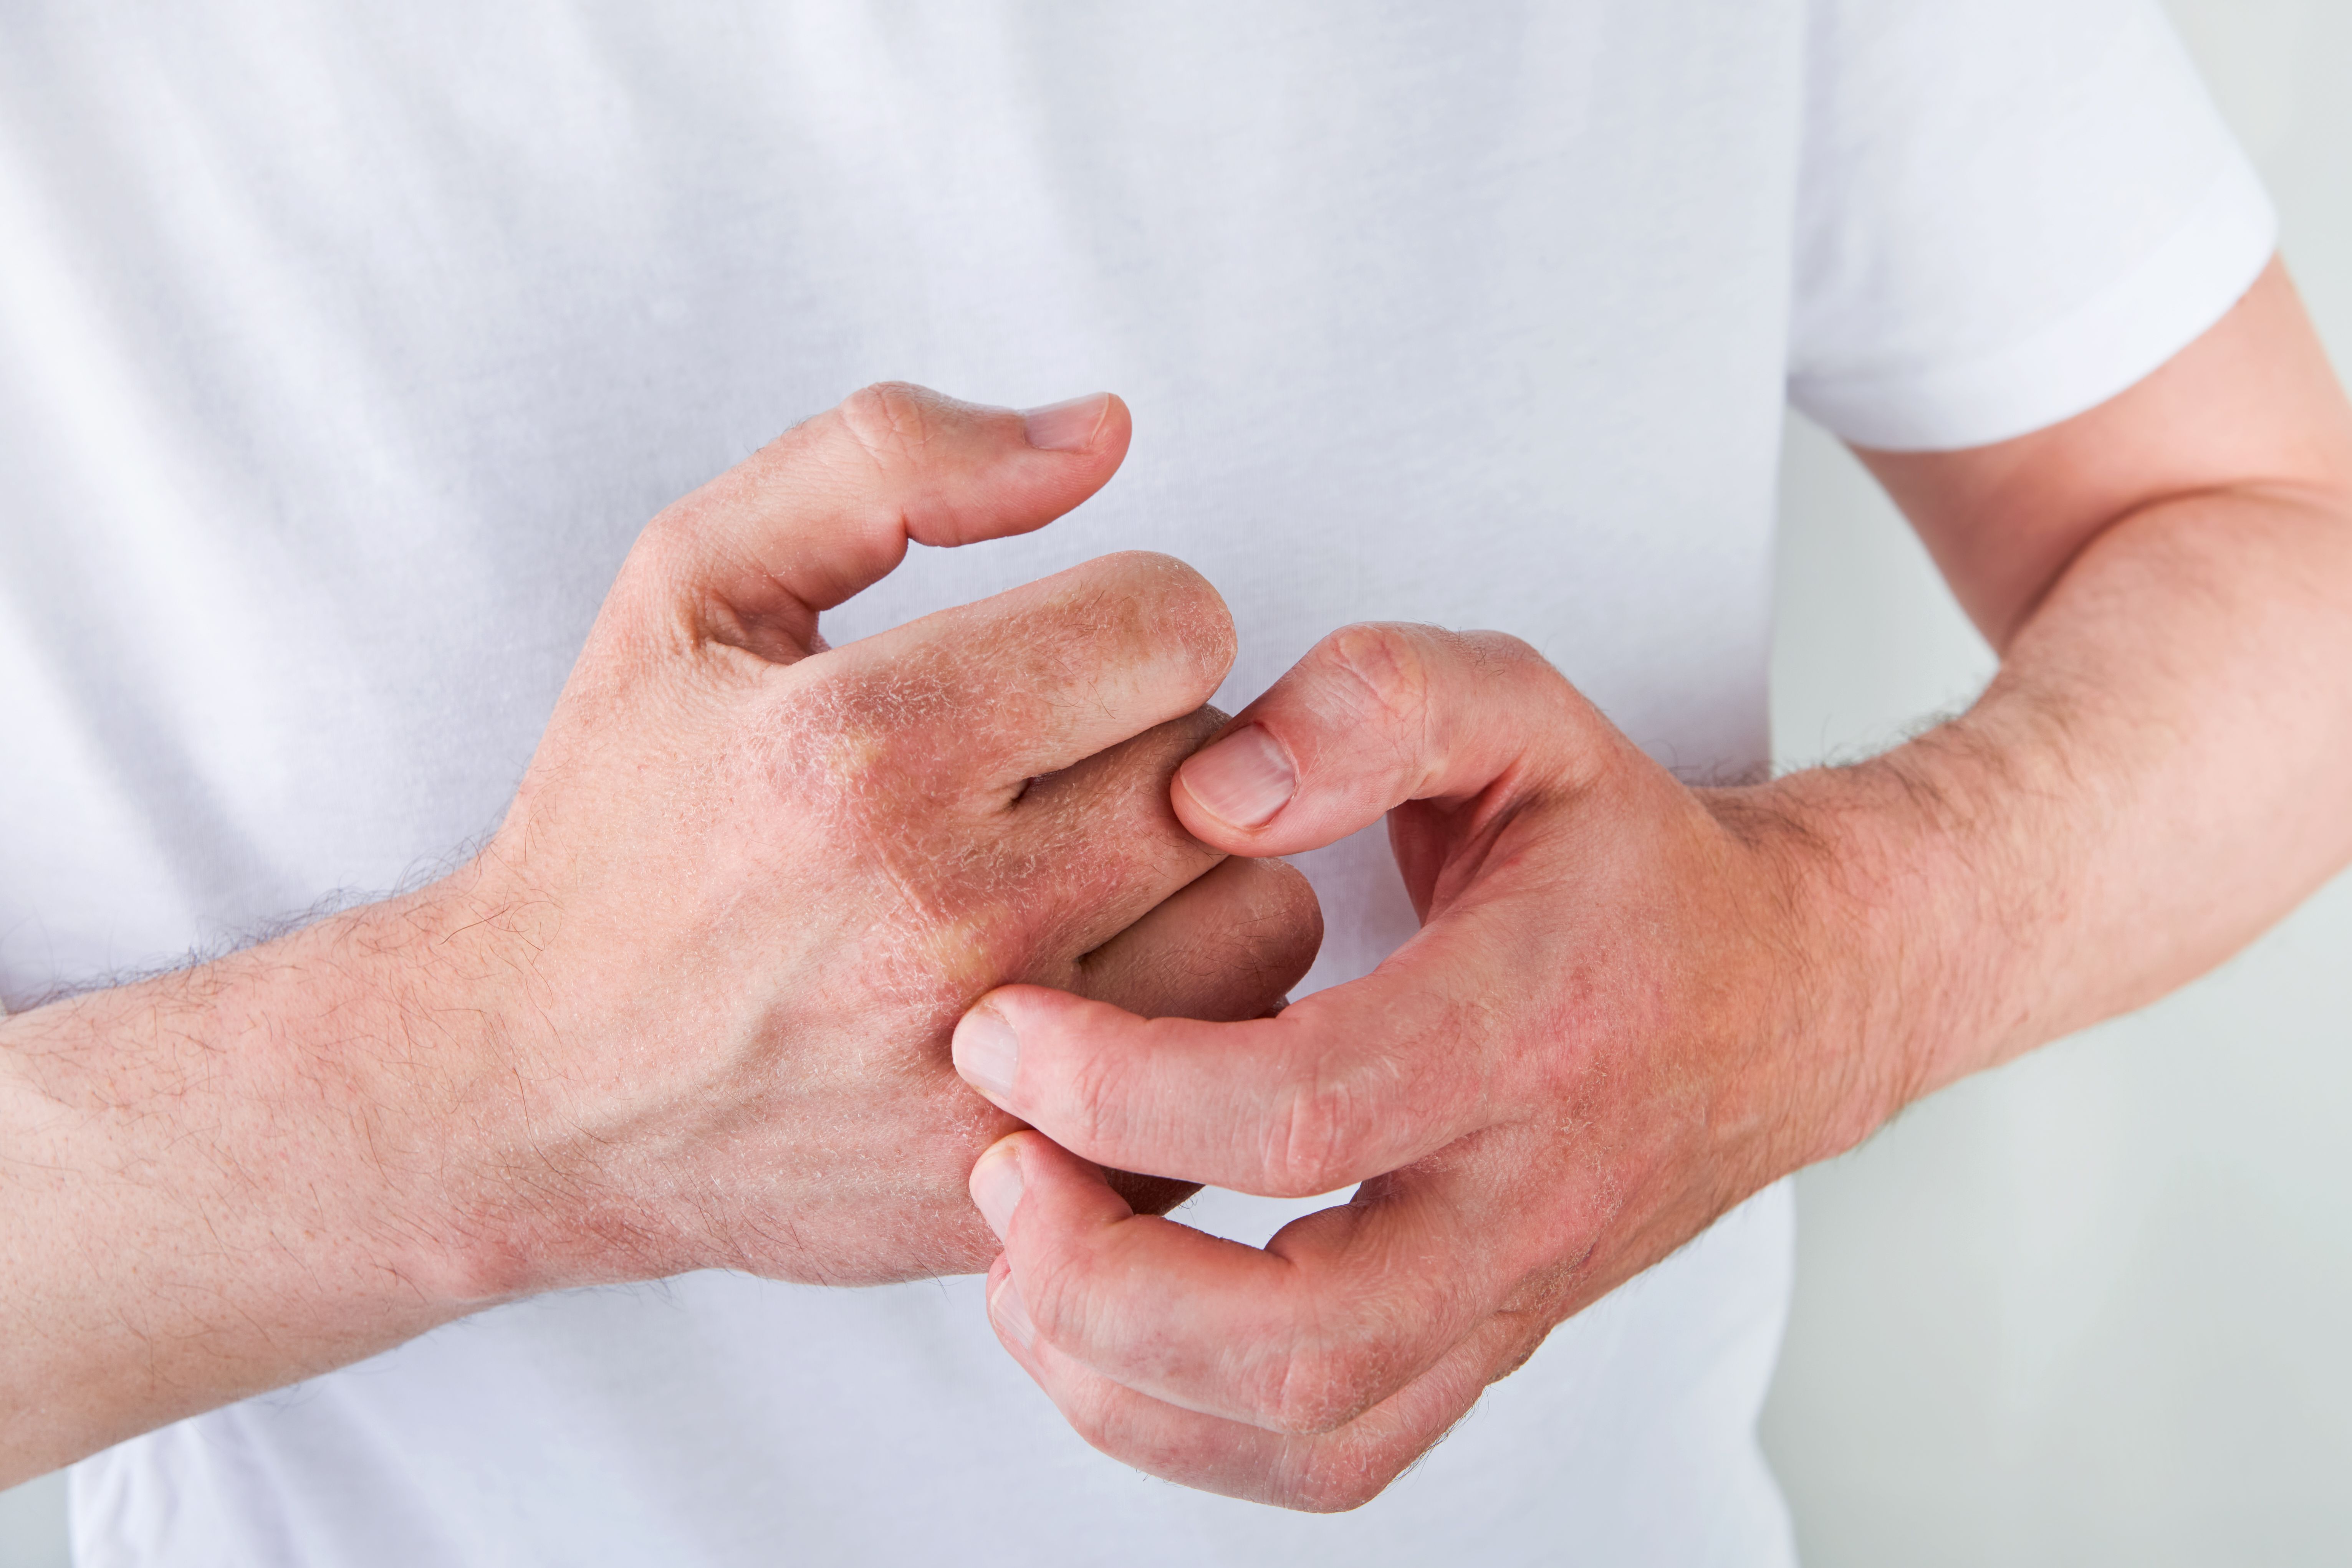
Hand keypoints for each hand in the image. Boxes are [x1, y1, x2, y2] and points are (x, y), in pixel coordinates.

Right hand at [418, 383, 1318, 1292]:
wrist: (531, 1087)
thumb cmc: (623, 818)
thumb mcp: (694, 580)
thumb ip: (894, 462)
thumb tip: (1105, 430)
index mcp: (863, 743)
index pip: (1178, 621)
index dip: (1131, 619)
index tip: (1062, 661)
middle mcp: (937, 914)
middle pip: (1229, 769)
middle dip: (1159, 746)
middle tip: (1048, 777)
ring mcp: (988, 1071)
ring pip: (1267, 918)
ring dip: (1201, 885)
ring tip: (1078, 886)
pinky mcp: (1022, 1188)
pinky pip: (1233, 1070)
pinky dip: (1186, 1023)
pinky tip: (1083, 998)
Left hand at [951, 623, 1871, 1509]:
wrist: (1775, 996)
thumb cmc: (1618, 851)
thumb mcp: (1526, 713)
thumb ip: (1380, 699)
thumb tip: (1212, 794)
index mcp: (1538, 1026)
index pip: (1309, 1112)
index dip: (1121, 1088)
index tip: (999, 1029)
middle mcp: (1533, 1197)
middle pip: (1306, 1336)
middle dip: (1106, 1277)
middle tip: (994, 1163)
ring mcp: (1512, 1295)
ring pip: (1310, 1430)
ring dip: (1122, 1375)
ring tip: (1015, 1253)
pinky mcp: (1483, 1347)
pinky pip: (1331, 1461)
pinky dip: (1180, 1432)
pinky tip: (1085, 1327)